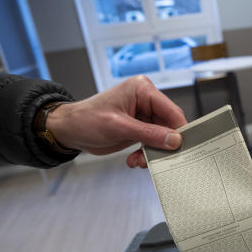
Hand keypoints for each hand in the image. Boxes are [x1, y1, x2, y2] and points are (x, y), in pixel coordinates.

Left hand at [46, 75, 187, 167]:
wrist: (69, 130)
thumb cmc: (86, 119)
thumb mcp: (119, 127)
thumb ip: (149, 133)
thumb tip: (175, 140)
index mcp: (142, 89)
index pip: (171, 110)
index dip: (179, 130)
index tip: (182, 148)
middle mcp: (145, 100)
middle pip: (168, 125)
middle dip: (163, 145)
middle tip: (156, 159)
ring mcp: (143, 115)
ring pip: (161, 137)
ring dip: (152, 152)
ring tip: (139, 161)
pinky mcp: (139, 128)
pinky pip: (152, 143)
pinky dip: (145, 154)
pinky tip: (134, 160)